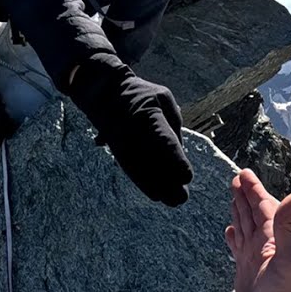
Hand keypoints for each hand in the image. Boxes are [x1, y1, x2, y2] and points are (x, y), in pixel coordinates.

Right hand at [68, 54, 192, 205]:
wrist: (103, 91)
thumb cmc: (141, 94)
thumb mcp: (163, 98)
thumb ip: (174, 122)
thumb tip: (179, 150)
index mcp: (149, 116)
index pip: (164, 141)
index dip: (175, 160)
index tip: (186, 177)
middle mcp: (134, 133)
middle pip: (152, 162)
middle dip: (168, 182)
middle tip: (182, 198)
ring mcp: (124, 143)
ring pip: (141, 171)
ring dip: (156, 188)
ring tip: (172, 201)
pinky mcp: (117, 150)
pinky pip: (130, 169)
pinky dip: (143, 183)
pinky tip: (155, 194)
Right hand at [224, 169, 290, 291]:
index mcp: (275, 236)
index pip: (263, 205)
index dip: (254, 189)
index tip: (244, 173)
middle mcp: (265, 243)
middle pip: (253, 212)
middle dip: (245, 195)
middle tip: (237, 179)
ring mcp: (255, 257)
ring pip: (245, 226)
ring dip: (239, 211)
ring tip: (234, 198)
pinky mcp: (245, 271)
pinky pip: (237, 247)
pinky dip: (233, 237)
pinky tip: (229, 232)